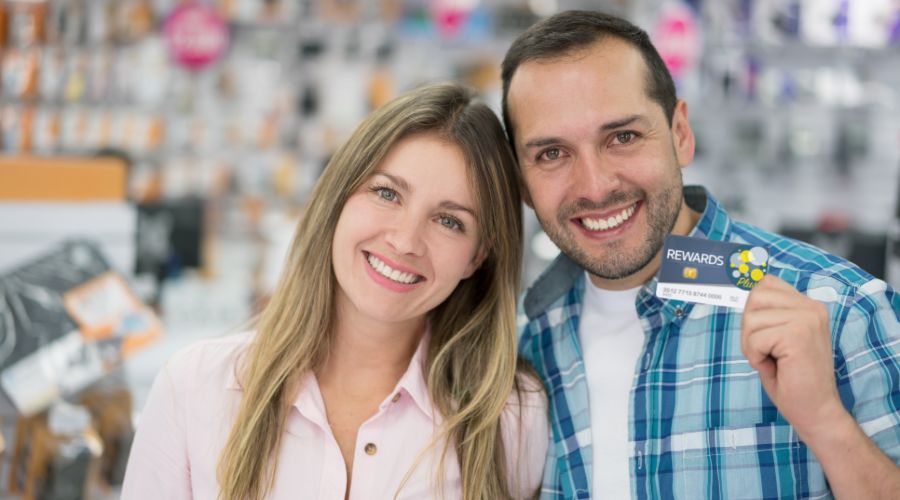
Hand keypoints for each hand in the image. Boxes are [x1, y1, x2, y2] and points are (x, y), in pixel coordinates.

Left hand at [740, 275, 846, 439]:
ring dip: (752, 345)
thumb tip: (740, 288)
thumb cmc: (792, 379)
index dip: (754, 312)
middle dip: (750, 329)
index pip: (765, 284)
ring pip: (751, 318)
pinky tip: (776, 368)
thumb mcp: (776, 338)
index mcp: (808, 305)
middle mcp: (812, 307)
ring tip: (774, 361)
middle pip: (755, 297)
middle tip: (768, 352)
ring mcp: (808, 319)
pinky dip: (756, 357)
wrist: (816, 412)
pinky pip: (754, 338)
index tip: (767, 337)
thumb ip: (766, 314)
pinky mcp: (798, 334)